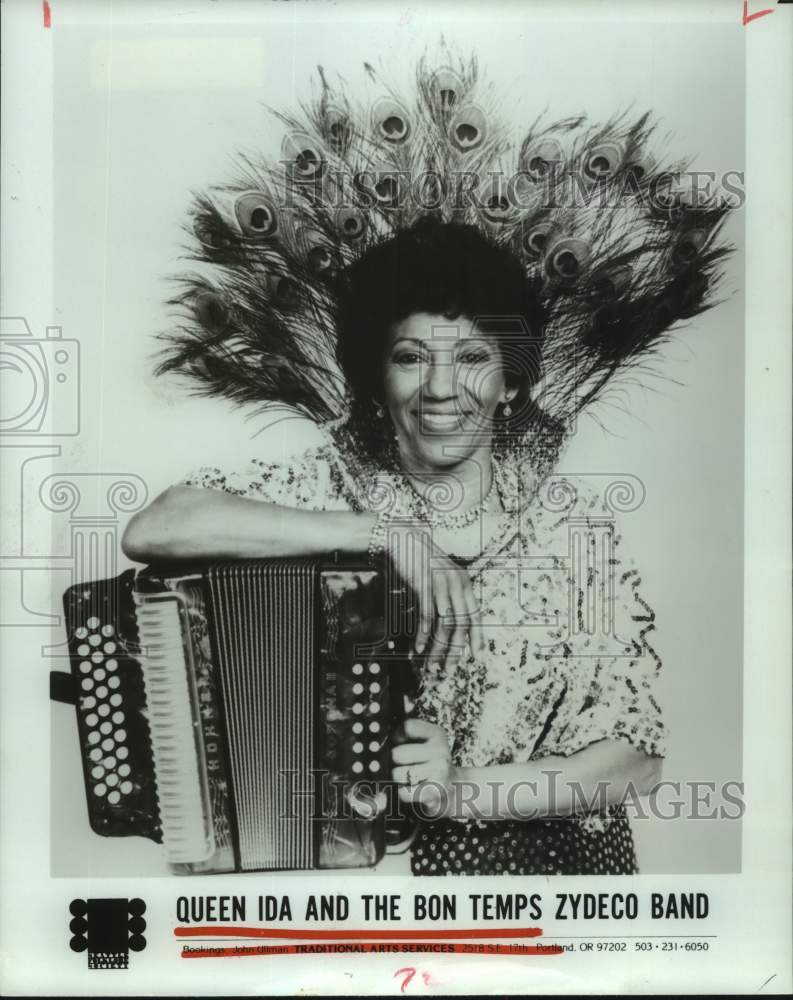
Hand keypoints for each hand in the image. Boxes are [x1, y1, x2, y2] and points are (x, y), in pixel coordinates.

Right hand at [386, 522, 483, 670]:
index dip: (477, 636)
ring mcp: (441, 583)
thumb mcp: (440, 577)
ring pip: (444, 623)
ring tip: (430, 663)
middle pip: (461, 623)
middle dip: (455, 650)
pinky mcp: (424, 583)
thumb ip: (448, 597)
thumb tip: (450, 625)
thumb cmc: (420, 561)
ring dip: (437, 647)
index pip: (475, 614)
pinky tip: (419, 646)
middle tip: (448, 669)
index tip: (476, 656)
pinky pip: (426, 614)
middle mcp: (457, 583)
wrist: (402, 539)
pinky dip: (423, 634)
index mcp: (464, 583)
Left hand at [391, 718, 455, 815]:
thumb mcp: (424, 739)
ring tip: (408, 777)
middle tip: (403, 763)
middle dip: (394, 761)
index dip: (397, 735)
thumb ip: (408, 730)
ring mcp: (439, 773)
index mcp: (437, 734)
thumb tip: (395, 721)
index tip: (399, 741)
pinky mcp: (433, 793)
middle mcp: (440, 751)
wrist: (452, 789)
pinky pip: (402, 793)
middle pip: (397, 754)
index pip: (408, 727)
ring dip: (397, 778)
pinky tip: (411, 788)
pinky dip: (401, 792)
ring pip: (396, 774)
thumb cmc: (428, 761)